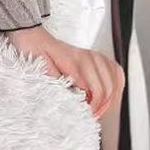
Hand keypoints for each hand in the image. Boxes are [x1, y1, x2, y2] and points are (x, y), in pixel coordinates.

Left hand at [7, 26, 124, 118]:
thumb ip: (55, 82)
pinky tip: (112, 90)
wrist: (32, 34)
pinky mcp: (93, 55)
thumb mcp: (40, 68)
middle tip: (93, 114)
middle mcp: (86, 57)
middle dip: (103, 104)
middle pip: (106, 86)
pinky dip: (117, 81)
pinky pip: (113, 67)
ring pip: (114, 77)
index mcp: (74, 62)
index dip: (93, 106)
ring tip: (103, 106)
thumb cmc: (34, 49)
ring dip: (112, 95)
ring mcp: (91, 55)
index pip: (94, 89)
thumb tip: (68, 98)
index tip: (87, 114)